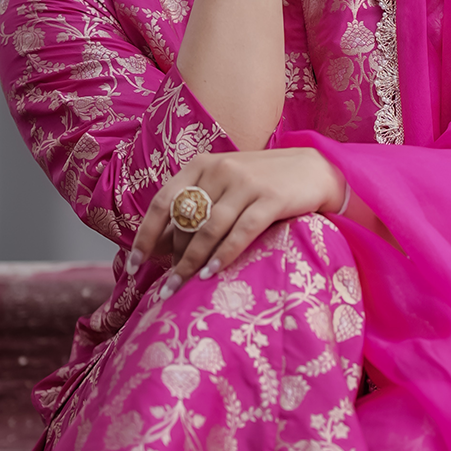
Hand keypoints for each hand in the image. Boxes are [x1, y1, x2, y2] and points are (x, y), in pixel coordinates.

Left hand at [132, 149, 349, 284]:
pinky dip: (224, 254)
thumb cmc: (264, 182)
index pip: (162, 202)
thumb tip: (161, 244)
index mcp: (201, 164)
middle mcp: (220, 169)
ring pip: (209, 228)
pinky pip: (240, 231)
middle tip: (168, 285)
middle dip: (173, 256)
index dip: (145, 235)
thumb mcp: (226, 184)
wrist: (315, 169)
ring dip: (193, 261)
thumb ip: (197, 205)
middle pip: (185, 219)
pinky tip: (213, 272)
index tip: (134, 265)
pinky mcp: (271, 198)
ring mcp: (246, 183)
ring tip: (182, 286)